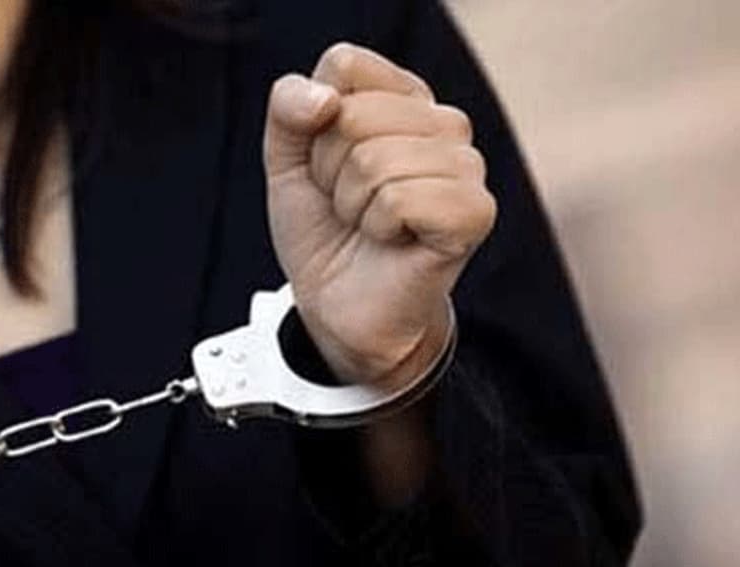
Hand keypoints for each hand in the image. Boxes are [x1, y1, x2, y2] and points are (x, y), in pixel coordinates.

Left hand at [263, 43, 495, 388]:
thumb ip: (288, 109)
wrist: (339, 306)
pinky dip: (377, 226)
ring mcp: (466, 165)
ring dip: (351, 204)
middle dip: (328, 171)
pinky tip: (392, 240)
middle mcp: (444, 122)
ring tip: (367, 224)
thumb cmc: (324, 230)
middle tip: (347, 204)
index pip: (345, 66)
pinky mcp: (474, 210)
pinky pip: (400, 197)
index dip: (314, 124)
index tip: (325, 166)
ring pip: (374, 159)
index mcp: (403, 98)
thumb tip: (325, 99)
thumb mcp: (286, 161)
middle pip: (353, 116)